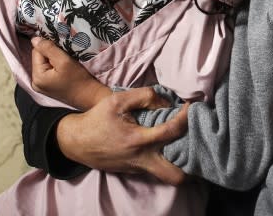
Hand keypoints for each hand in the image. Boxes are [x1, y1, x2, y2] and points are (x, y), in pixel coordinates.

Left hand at [30, 36, 110, 109]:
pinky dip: (55, 67)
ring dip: (54, 60)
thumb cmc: (79, 80)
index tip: (62, 49)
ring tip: (66, 63)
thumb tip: (34, 39)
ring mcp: (41, 86)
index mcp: (37, 77)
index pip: (36, 52)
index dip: (49, 47)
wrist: (90, 96)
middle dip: (51, 54)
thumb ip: (49, 49)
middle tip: (66, 56)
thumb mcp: (64, 61)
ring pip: (44, 64)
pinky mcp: (48, 87)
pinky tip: (65, 69)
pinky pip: (48, 70)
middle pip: (39, 58)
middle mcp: (35, 83)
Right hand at [57, 87, 189, 183]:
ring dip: (181, 164)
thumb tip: (167, 102)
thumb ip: (145, 96)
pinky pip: (157, 170)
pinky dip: (167, 160)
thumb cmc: (97, 118)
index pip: (172, 131)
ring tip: (187, 144)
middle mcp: (141, 159)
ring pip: (168, 176)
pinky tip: (170, 145)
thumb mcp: (118, 100)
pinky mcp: (135, 171)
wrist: (75, 141)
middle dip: (191, 164)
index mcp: (137, 140)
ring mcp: (138, 169)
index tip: (190, 107)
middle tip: (196, 142)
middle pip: (175, 175)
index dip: (186, 117)